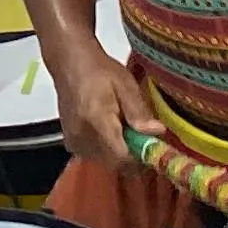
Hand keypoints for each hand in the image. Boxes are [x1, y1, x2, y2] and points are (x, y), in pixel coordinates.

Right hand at [45, 40, 162, 172]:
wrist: (70, 63)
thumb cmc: (99, 70)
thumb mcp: (125, 84)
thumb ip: (139, 111)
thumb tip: (157, 132)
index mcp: (96, 119)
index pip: (122, 156)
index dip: (141, 156)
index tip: (152, 146)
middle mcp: (81, 135)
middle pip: (116, 163)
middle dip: (132, 153)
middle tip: (139, 133)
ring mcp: (74, 141)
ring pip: (107, 162)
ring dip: (120, 152)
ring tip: (122, 128)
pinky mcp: (71, 143)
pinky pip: (96, 157)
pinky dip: (107, 150)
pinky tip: (109, 131)